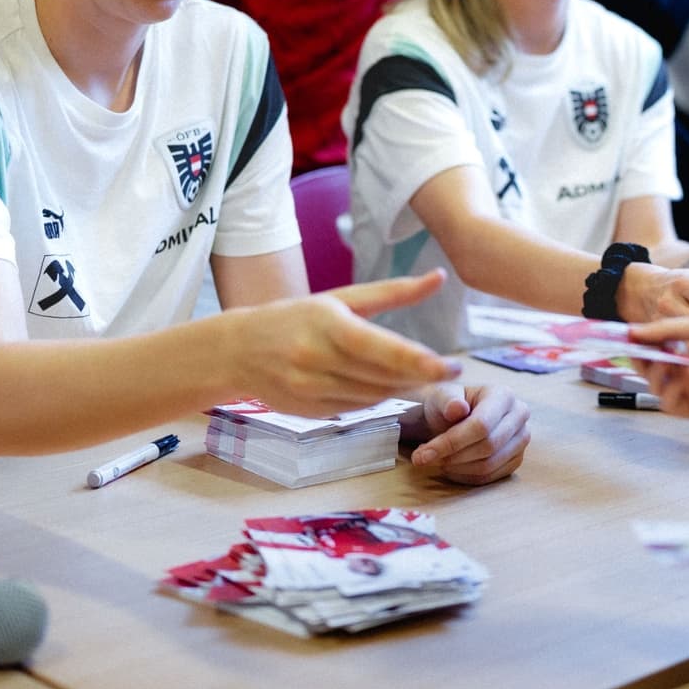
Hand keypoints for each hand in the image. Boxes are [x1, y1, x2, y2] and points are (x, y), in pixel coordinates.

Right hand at [227, 272, 457, 415]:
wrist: (238, 351)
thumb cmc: (295, 317)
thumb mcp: (340, 298)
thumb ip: (392, 291)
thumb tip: (438, 277)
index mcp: (327, 324)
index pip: (382, 349)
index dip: (420, 361)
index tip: (451, 366)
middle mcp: (317, 359)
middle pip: (383, 376)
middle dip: (420, 375)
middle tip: (449, 370)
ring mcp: (311, 390)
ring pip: (374, 396)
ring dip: (401, 387)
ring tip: (420, 375)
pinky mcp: (310, 411)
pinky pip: (357, 407)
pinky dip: (376, 398)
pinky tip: (385, 385)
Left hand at [402, 383, 530, 484]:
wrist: (454, 416)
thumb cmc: (448, 403)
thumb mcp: (441, 396)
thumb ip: (447, 400)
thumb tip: (457, 409)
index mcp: (503, 395)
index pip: (481, 425)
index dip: (452, 442)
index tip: (423, 453)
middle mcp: (519, 415)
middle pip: (488, 446)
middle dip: (452, 457)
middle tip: (425, 459)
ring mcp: (521, 439)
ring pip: (489, 465)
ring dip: (457, 468)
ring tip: (436, 461)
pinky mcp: (516, 459)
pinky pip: (491, 477)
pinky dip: (465, 476)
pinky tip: (450, 468)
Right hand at [629, 315, 688, 420]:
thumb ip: (666, 329)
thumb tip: (633, 332)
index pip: (655, 348)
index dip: (641, 344)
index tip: (629, 336)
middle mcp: (687, 367)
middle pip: (650, 369)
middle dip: (643, 360)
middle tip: (642, 352)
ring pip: (655, 386)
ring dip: (658, 374)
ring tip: (675, 362)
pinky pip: (669, 403)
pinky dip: (672, 389)